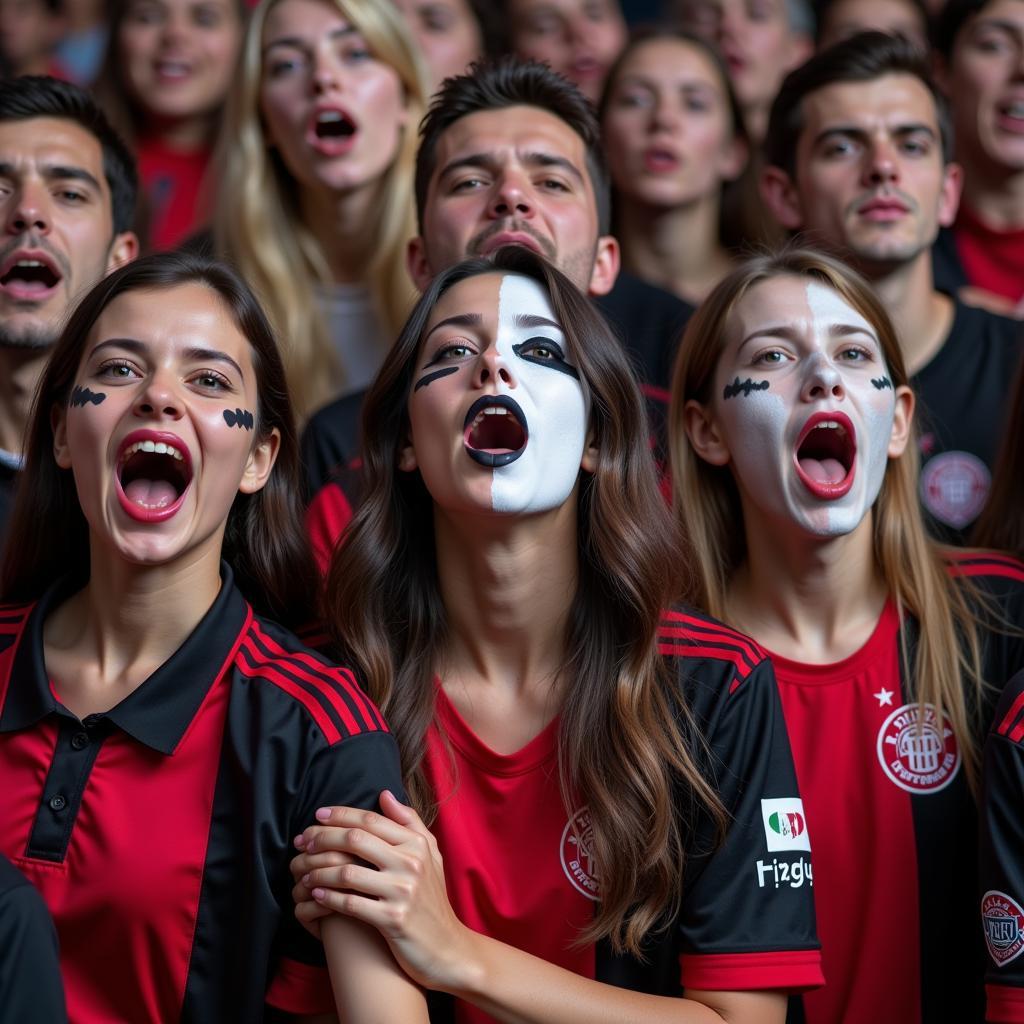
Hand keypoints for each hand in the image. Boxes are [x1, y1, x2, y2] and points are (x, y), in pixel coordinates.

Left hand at [293, 791, 477, 992]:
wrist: (446, 947)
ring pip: (347, 872)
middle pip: (355, 840)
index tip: (318, 814)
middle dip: (323, 838)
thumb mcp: (430, 854)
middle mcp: (411, 863)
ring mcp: (402, 891)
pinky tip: (317, 896)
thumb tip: (384, 794)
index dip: (341, 815)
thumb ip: (409, 821)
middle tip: (303, 842)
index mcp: (417, 844)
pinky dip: (329, 899)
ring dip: (319, 872)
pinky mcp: (393, 920)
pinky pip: (351, 904)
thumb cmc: (433, 898)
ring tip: (306, 874)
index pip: (371, 820)